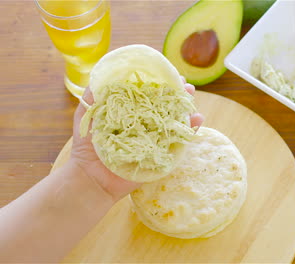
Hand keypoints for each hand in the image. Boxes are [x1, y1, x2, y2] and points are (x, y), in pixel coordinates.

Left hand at [70, 78, 203, 201]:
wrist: (92, 177)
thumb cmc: (87, 148)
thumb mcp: (86, 116)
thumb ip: (92, 97)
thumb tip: (99, 73)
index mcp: (131, 112)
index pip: (148, 94)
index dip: (159, 82)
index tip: (168, 73)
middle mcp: (146, 123)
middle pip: (166, 105)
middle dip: (177, 93)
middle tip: (184, 84)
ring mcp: (155, 138)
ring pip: (175, 120)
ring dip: (186, 107)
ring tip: (190, 96)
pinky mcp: (162, 154)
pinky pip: (180, 142)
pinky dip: (191, 130)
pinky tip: (198, 119)